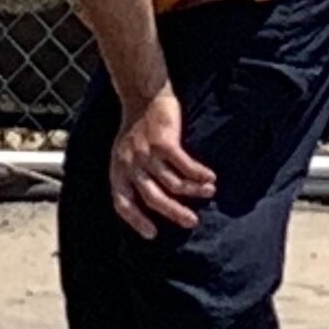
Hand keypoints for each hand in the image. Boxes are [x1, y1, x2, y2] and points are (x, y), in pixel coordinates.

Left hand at [107, 86, 218, 237]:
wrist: (142, 94)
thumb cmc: (136, 127)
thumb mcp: (125, 153)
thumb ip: (134, 175)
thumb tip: (151, 202)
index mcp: (118, 170)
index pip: (123, 203)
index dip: (136, 220)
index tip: (153, 234)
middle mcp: (131, 165)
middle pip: (153, 198)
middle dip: (174, 212)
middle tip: (192, 221)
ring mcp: (147, 154)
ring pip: (173, 183)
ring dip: (194, 191)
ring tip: (209, 193)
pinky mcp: (163, 142)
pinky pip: (185, 165)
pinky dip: (199, 174)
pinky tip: (210, 177)